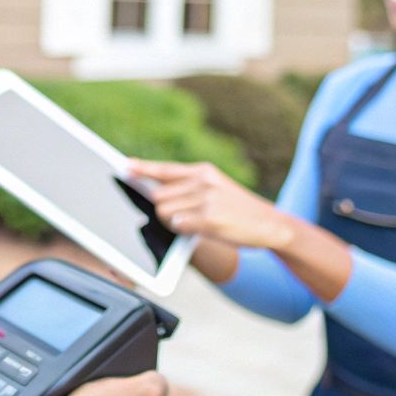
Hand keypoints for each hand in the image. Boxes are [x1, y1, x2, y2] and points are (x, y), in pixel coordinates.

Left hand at [126, 160, 293, 250]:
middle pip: (158, 195)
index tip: (125, 166)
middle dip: (161, 208)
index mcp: (204, 171)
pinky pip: (177, 224)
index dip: (143, 168)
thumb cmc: (239, 210)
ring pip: (164, 211)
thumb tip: (157, 192)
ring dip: (171, 221)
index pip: (165, 169)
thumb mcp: (217, 188)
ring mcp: (206, 199)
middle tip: (180, 216)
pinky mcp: (209, 218)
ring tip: (194, 223)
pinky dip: (182, 229)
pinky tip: (198, 228)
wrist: (271, 224)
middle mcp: (203, 181)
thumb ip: (189, 187)